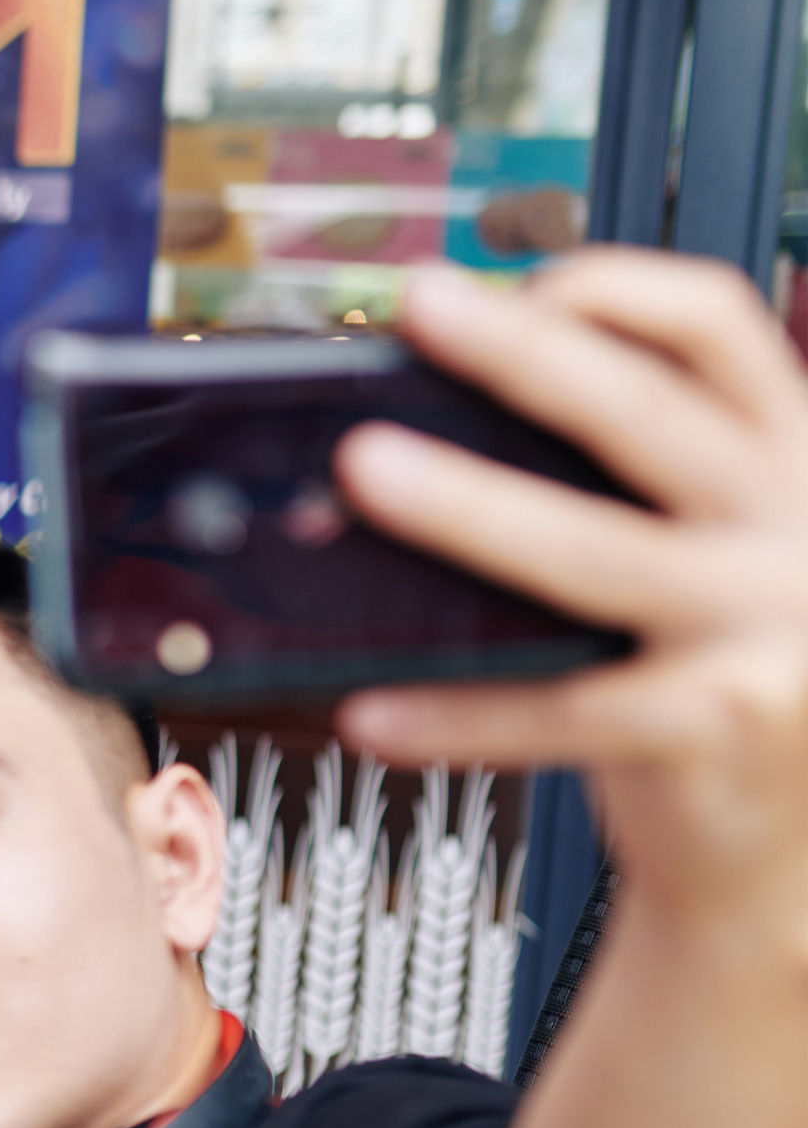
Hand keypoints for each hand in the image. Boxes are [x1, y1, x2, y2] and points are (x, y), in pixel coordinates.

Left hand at [338, 254, 807, 919]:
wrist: (787, 847)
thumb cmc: (715, 682)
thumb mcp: (700, 559)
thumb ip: (615, 492)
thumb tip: (418, 438)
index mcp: (792, 463)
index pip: (723, 329)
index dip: (620, 289)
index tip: (517, 279)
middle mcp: (799, 530)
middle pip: (652, 415)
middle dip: (526, 353)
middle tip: (422, 309)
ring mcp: (773, 628)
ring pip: (598, 553)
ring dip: (469, 505)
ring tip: (364, 473)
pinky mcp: (726, 725)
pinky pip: (565, 709)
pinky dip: (460, 711)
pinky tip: (375, 709)